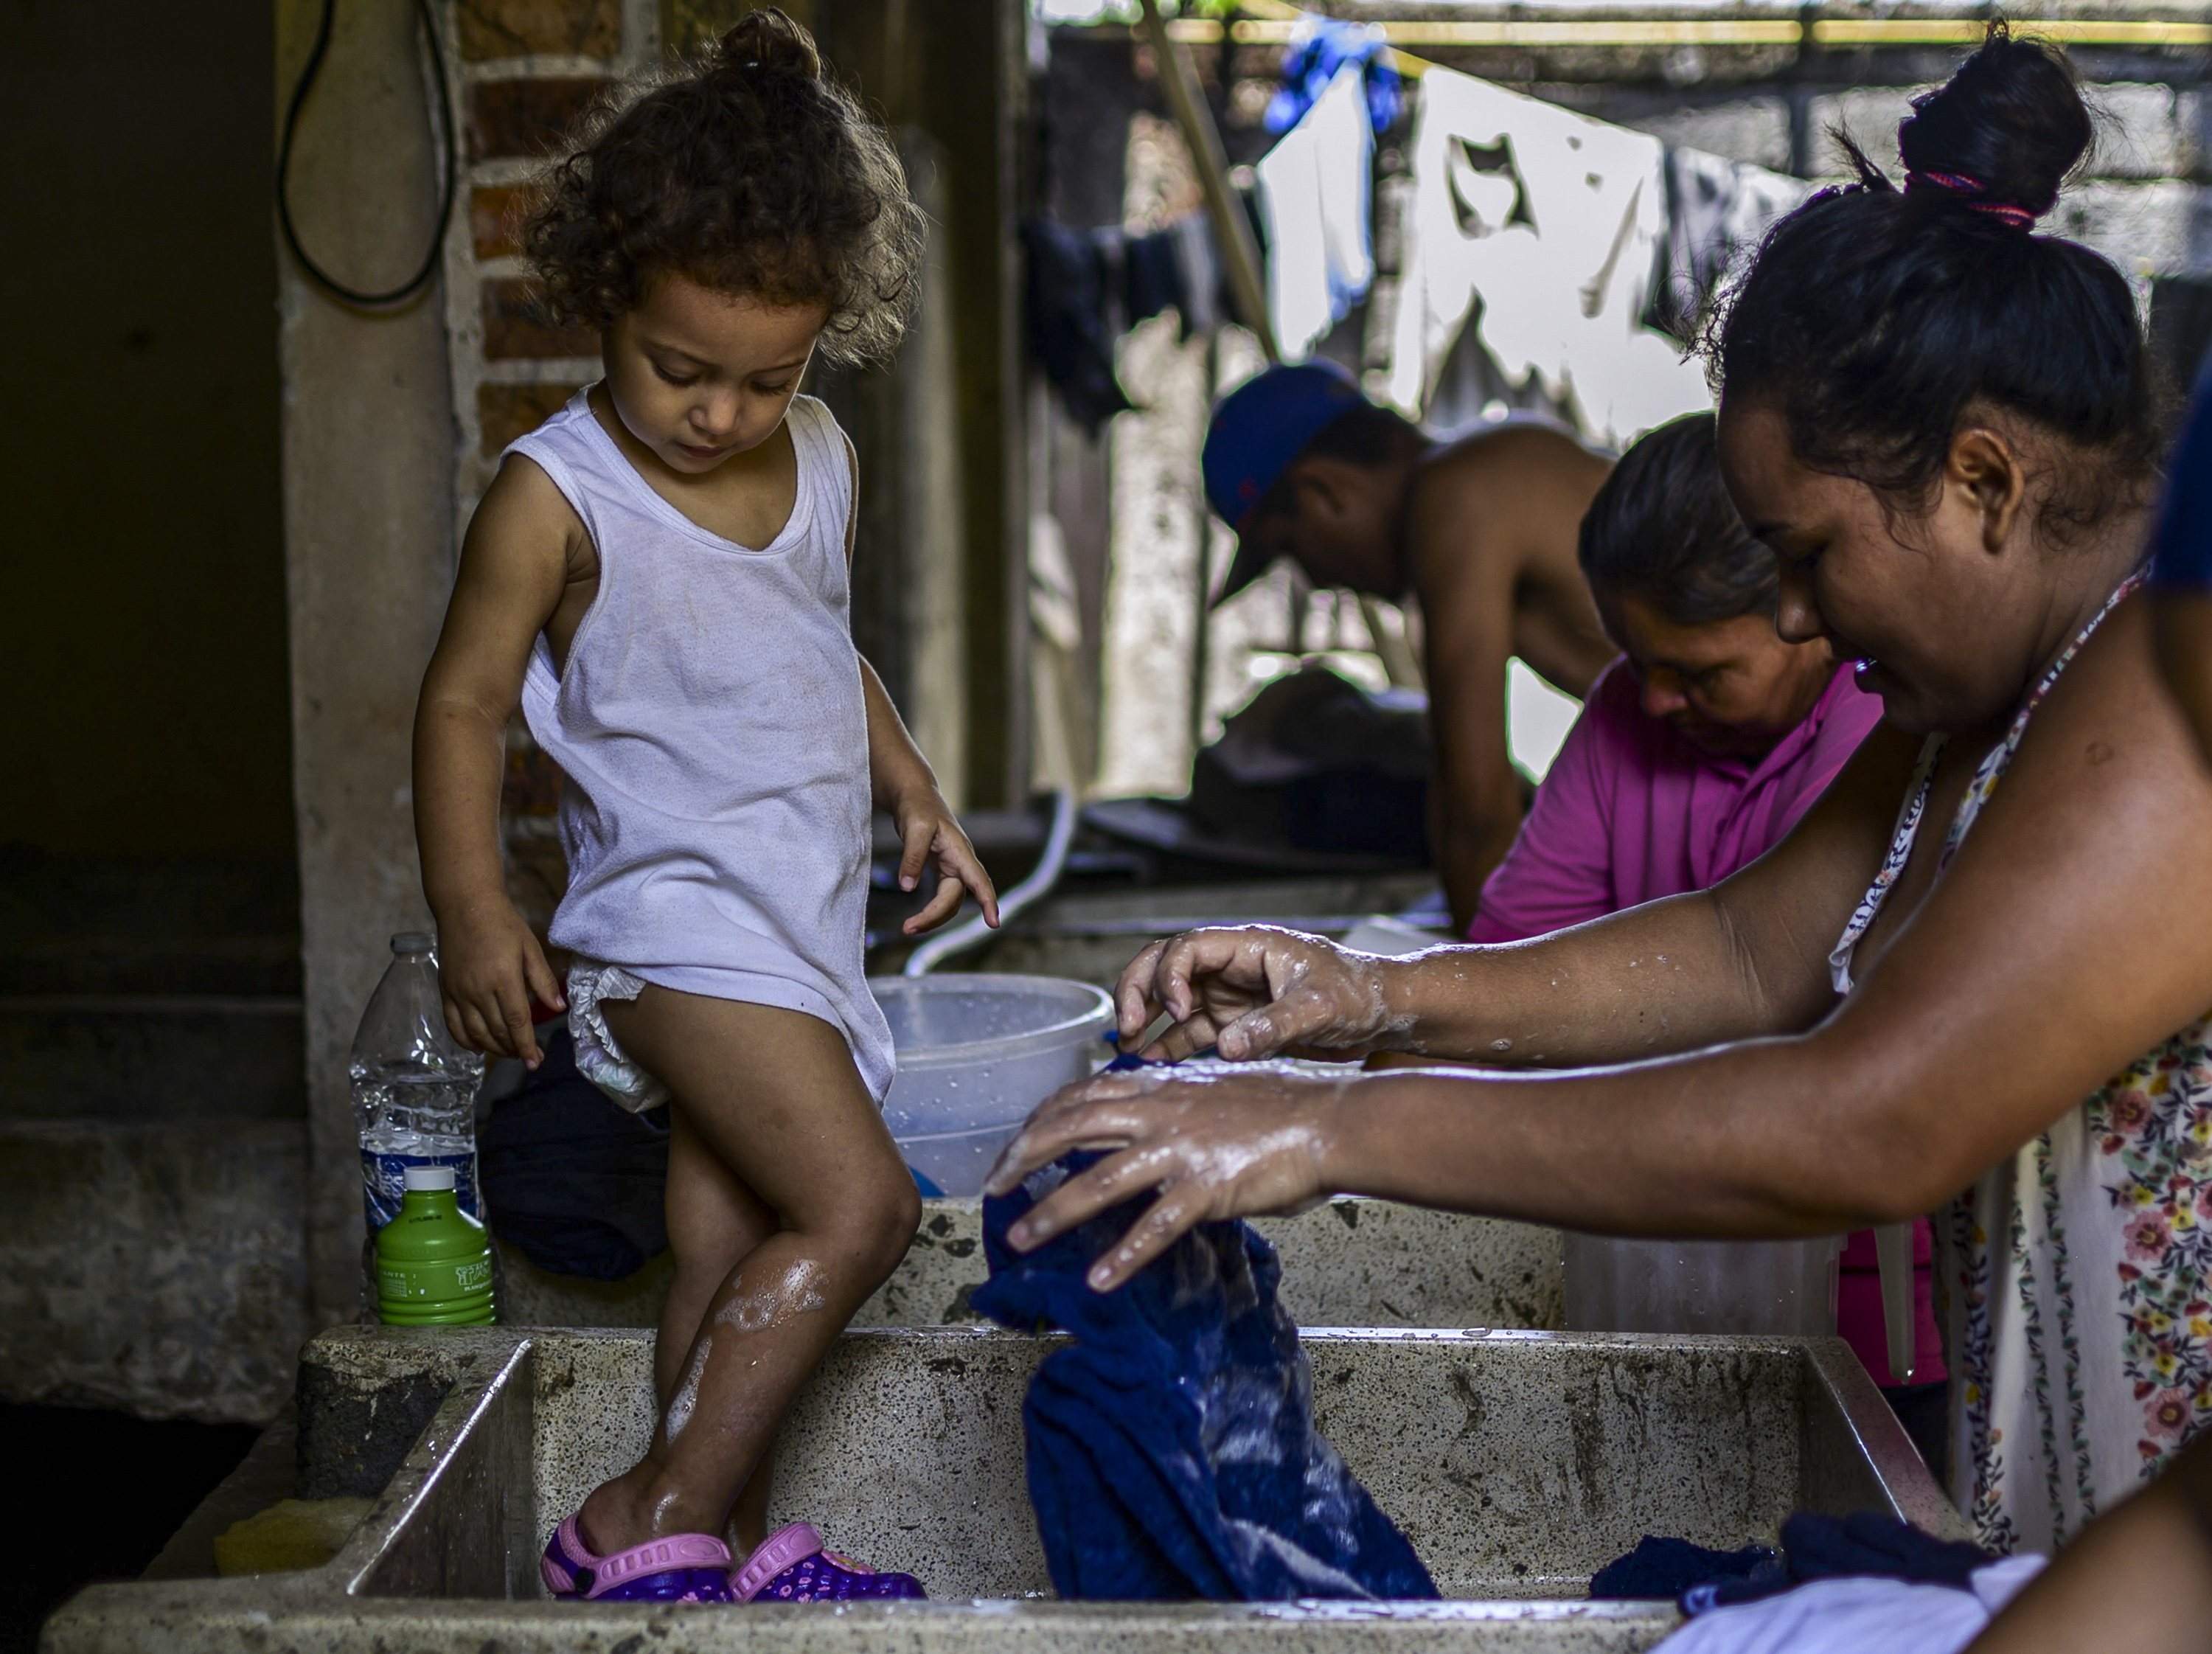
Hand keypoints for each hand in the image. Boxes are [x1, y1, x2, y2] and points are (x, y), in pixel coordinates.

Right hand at [433, 896, 563, 1065]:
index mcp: (503, 978)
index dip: (526, 1045)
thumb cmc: (503, 924)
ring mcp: (458, 991)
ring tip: (509, 1053)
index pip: (517, 1022)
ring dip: (494, 1048)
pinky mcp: (445, 990)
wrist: (465, 905)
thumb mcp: (530, 948)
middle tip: (527, 1057)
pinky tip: (478, 1048)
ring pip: (476, 1033)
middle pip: (497, 1031)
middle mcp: (478, 989)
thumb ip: (542, 980)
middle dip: (514, 1049)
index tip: (535, 1062)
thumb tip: (558, 1008)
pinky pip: (453, 1024)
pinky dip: (465, 1041)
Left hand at [893, 789, 1000, 935]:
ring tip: (908, 928)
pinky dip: (932, 910)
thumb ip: (912, 857)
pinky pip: (942, 897)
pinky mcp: (943, 870)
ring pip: (950, 901)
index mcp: (959, 851)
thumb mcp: (914, 828)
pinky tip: (918, 920)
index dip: (987, 901)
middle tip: (907, 929)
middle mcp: (960, 862)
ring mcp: (953, 868)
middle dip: (935, 916)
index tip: (994, 923)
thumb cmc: (918, 807)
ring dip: (932, 917)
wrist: (915, 796)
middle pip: (955, 898)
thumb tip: (907, 888)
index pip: (978, 880)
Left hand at [982, 1063, 1346, 1290]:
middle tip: (992, 1190)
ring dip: (1051, 1212)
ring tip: (1019, 1238)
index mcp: (1160, 1087)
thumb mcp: (1213, 1091)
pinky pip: (1156, 1227)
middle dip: (1022, 1160)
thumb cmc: (1282, 1107)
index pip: (1079, 1097)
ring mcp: (1182, 1150)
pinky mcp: (1209, 1188)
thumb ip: (1172, 1104)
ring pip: (1099, 1181)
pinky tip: (1099, 1281)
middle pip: (1069, 1129)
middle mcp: (1161, 1112)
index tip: (1014, 1149)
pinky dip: (1124, 1256)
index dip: (1038, 1122)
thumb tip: (1141, 1122)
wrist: (1331, 1121)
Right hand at [1115, 927, 1407, 1062]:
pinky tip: (1152, 1066)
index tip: (1176, 1007)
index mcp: (1249, 945)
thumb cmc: (1357, 994)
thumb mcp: (1319, 1009)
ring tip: (1128, 1048)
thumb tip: (1227, 1046)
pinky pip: (1189, 1032)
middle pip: (1164, 965)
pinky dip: (1168, 1047)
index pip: (1189, 947)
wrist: (1382, 1014)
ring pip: (1170, 1001)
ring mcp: (1229, 995)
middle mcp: (1231, 966)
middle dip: (1139, 990)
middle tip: (1130, 1025)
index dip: (1170, 974)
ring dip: (1147, 1020)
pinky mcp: (1233, 1023)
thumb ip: (1273, 1026)